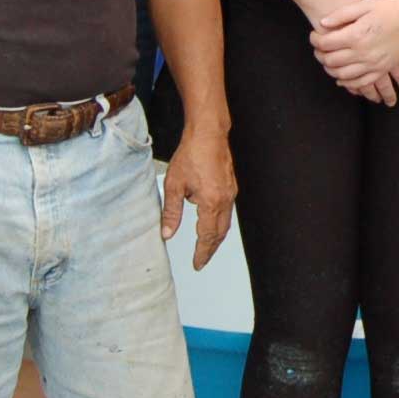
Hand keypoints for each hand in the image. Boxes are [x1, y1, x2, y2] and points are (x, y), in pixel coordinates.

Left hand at [162, 127, 237, 268]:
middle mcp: (225, 200)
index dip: (201, 253)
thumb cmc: (192, 154)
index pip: (206, 236)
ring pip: (225, 223)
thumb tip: (167, 233)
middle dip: (210, 249)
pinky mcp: (231, 186)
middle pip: (220, 234)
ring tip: (205, 246)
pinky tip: (209, 222)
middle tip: (201, 260)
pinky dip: (219, 223)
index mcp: (211, 202)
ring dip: (215, 237)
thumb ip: (171, 212)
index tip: (197, 264)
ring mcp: (231, 193)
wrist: (208, 133)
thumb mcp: (174, 185)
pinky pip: (227, 211)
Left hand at [311, 0, 398, 104]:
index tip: (314, 35)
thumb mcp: (365, 5)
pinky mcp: (383, 68)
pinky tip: (342, 79)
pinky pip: (362, 83)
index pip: (326, 43)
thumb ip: (342, 15)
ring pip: (343, 75)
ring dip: (331, 70)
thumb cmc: (392, 7)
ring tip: (328, 62)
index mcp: (357, 35)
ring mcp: (374, 63)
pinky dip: (349, 83)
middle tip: (318, 48)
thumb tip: (323, 23)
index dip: (315, 40)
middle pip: (331, 61)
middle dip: (320, 55)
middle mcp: (363, 53)